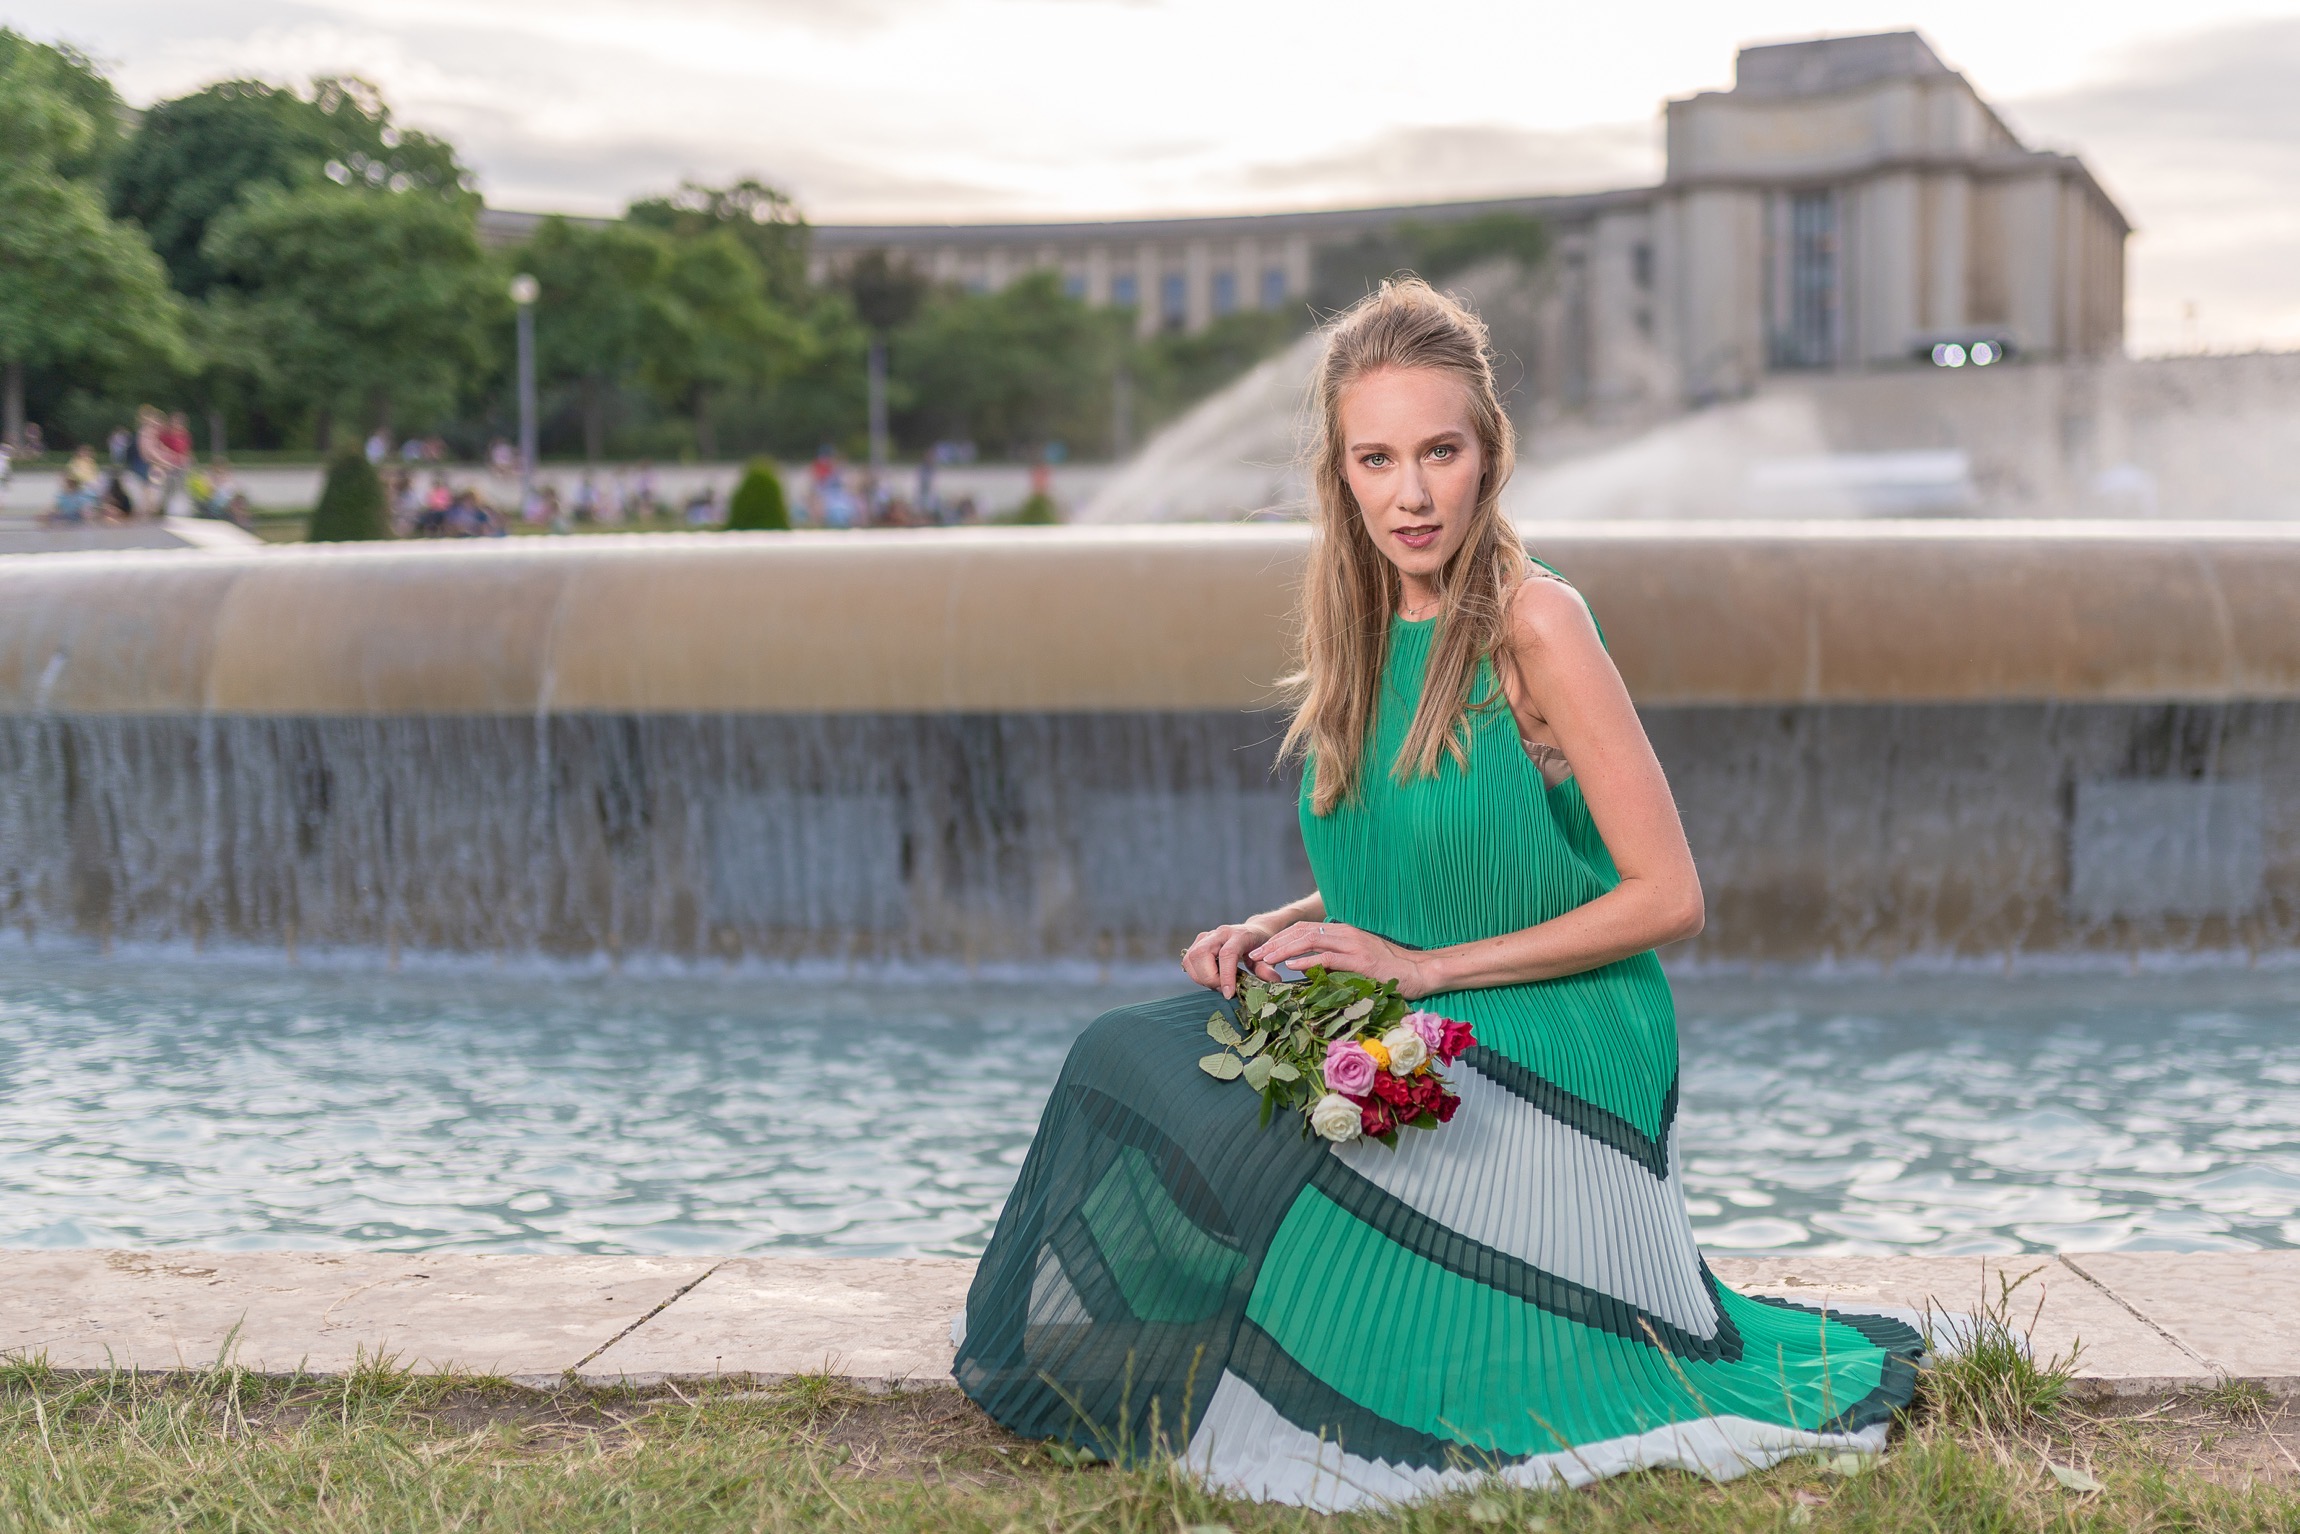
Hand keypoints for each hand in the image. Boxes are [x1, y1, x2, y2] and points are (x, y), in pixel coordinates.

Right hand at [1182, 920, 1279, 998]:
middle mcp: (1219, 933)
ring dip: (1201, 977)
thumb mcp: (1267, 957)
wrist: (1254, 931)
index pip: (1227, 954)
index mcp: (1238, 935)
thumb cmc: (1261, 945)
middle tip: (1223, 989)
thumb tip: (1273, 981)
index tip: (1229, 994)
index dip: (1226, 976)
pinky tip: (1211, 978)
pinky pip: (1188, 960)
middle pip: (1202, 955)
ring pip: (1191, 958)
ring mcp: (1206, 936)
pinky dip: (1196, 974)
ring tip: (1218, 984)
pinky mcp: (1198, 942)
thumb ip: (1266, 968)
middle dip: (1209, 978)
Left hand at [1247, 921, 1437, 998]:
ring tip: (1265, 959)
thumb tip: (1302, 969)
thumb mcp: (1355, 963)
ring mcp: (1353, 945)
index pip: (1304, 929)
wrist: (1420, 971)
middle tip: (1255, 955)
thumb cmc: (1389, 970)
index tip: (1262, 950)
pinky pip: (1327, 958)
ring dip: (1283, 950)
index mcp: (1343, 932)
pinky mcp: (1360, 960)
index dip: (1280, 938)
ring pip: (1309, 940)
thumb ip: (1330, 963)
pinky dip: (1307, 960)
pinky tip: (1290, 967)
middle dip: (1275, 943)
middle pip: (1301, 931)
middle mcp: (1345, 933)